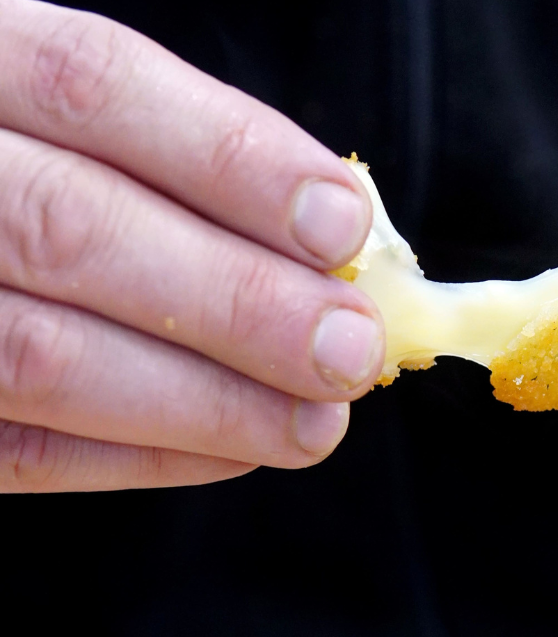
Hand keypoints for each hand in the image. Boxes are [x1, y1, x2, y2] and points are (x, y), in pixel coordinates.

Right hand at [0, 0, 383, 491]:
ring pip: (43, 358)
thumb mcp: (81, 131)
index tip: (341, 225)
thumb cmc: (38, 182)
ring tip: (315, 423)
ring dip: (210, 402)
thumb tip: (336, 258)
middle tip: (351, 352)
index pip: (91, 86)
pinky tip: (238, 451)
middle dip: (240, 302)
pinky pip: (25, 451)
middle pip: (71, 230)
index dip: (231, 159)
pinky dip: (148, 456)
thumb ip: (188, 173)